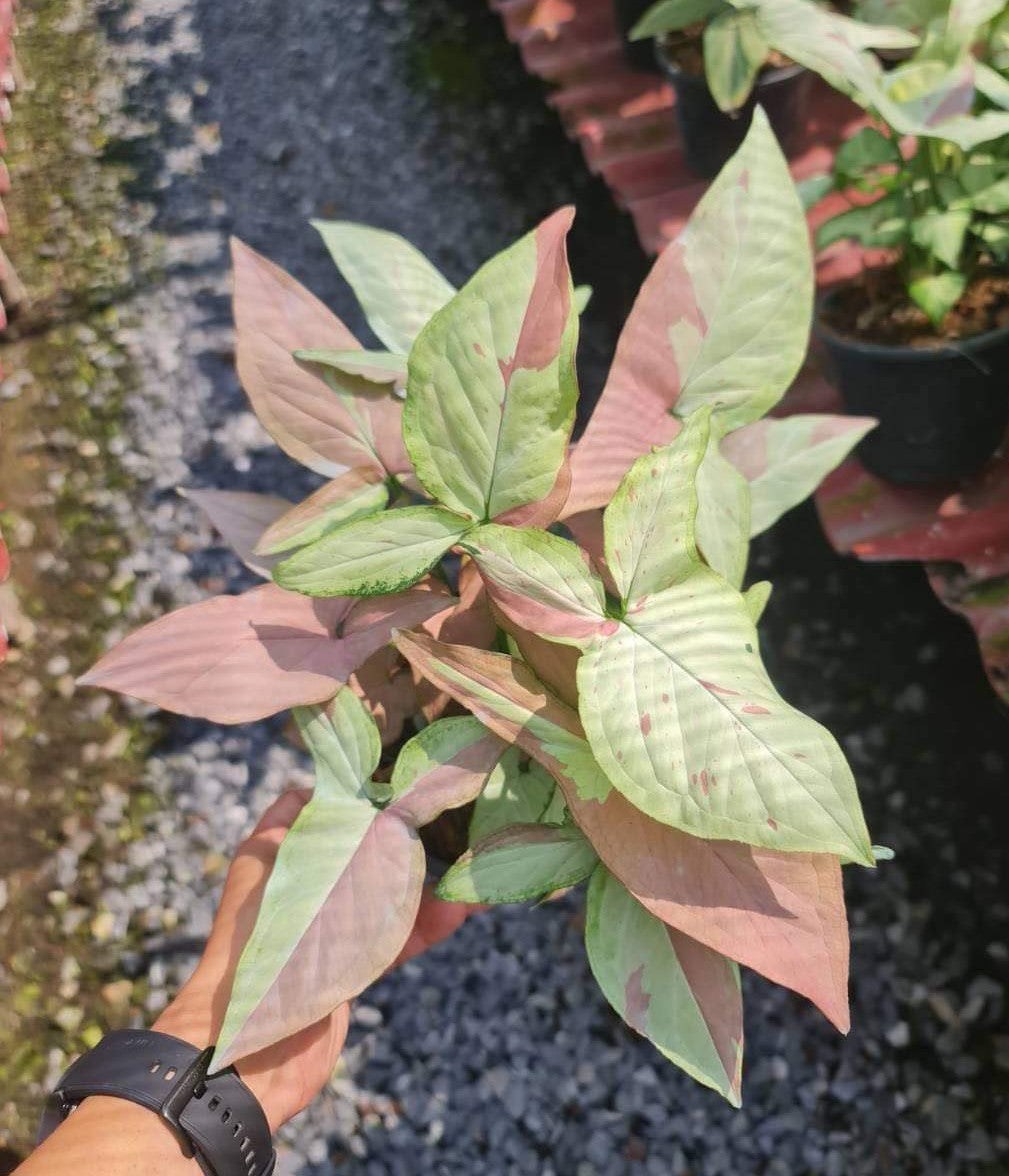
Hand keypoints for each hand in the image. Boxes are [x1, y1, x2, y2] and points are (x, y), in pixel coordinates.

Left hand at [154, 790, 476, 1129]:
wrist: (244, 1050)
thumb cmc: (252, 943)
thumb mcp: (278, 865)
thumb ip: (315, 827)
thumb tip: (354, 796)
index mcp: (276, 851)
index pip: (314, 802)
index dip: (351, 787)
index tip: (395, 777)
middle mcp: (302, 883)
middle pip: (360, 845)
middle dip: (403, 832)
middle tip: (450, 814)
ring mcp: (327, 925)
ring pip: (385, 890)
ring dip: (427, 881)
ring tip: (471, 865)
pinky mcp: (350, 964)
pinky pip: (394, 935)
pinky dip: (425, 924)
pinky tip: (462, 910)